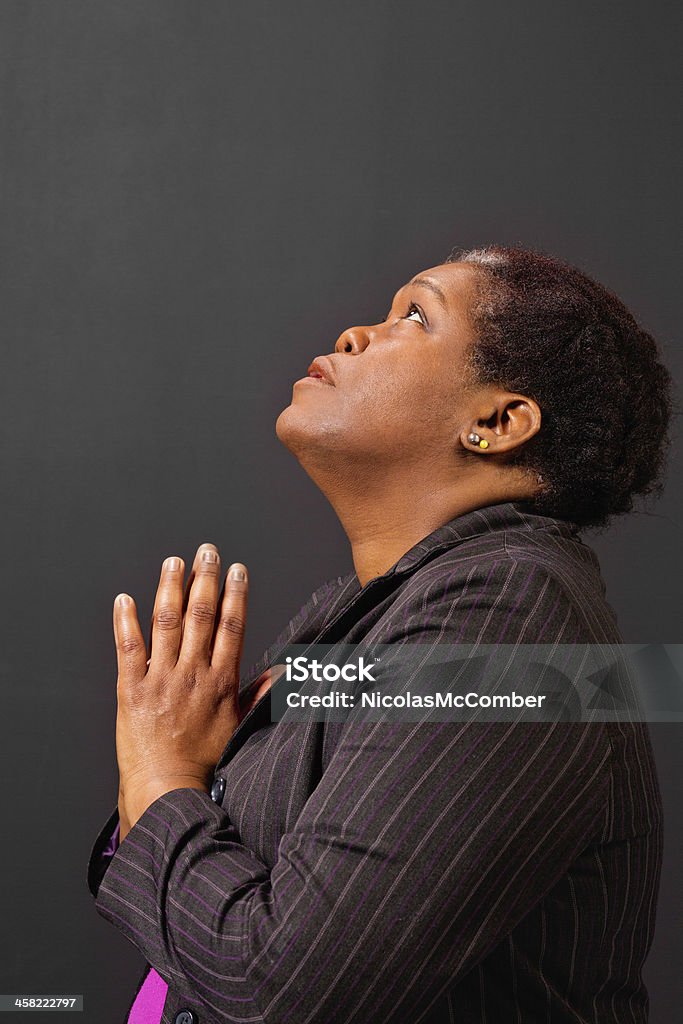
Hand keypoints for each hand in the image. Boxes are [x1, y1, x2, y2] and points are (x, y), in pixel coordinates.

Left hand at [113, 542, 253, 836]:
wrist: (167, 788)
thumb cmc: (204, 762)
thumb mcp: (240, 725)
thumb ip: (260, 694)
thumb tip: (284, 673)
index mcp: (221, 681)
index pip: (231, 626)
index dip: (235, 594)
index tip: (237, 569)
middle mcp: (193, 673)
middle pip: (201, 615)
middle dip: (205, 579)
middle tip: (207, 551)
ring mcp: (161, 679)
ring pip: (167, 623)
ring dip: (170, 588)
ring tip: (173, 561)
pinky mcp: (132, 689)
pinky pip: (128, 648)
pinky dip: (125, 621)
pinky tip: (125, 598)